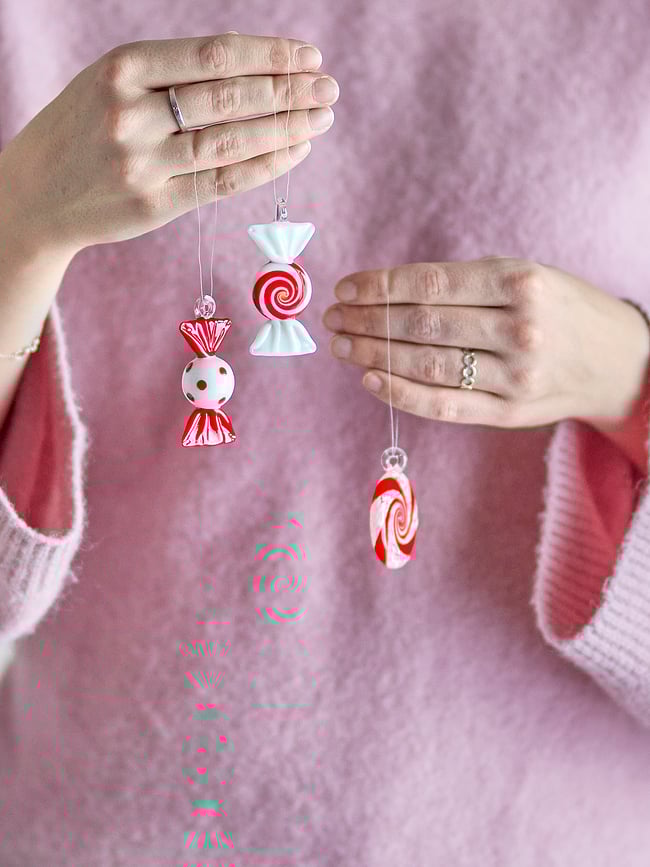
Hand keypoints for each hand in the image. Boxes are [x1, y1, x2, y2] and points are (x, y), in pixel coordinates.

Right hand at [0, 32, 337, 257]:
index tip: (308, 57)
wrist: (35, 194)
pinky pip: (221, 182)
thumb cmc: (84, 130)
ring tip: (321, 119)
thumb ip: (172, 75)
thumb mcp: (112, 83)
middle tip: (329, 89)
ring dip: (285, 129)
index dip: (268, 56)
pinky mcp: (153, 205)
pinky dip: (264, 167)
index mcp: (121, 67)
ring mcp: (142, 163)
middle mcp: (131, 112)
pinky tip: (295, 152)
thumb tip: (256, 70)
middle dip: (288, 91)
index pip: (213, 55)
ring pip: (230, 141)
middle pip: (228, 97)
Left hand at [323, 257, 649, 469]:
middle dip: (367, 321)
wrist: (617, 361)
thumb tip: (387, 293)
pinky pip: (443, 405)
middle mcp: (519, 328)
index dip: (379, 287)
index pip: (430, 284)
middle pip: (422, 325)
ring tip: (343, 346)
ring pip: (427, 365)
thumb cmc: (561, 310)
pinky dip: (401, 394)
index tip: (345, 288)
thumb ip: (465, 284)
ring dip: (374, 355)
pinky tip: (370, 380)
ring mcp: (514, 375)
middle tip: (334, 318)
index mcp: (520, 282)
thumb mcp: (526, 276)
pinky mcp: (508, 412)